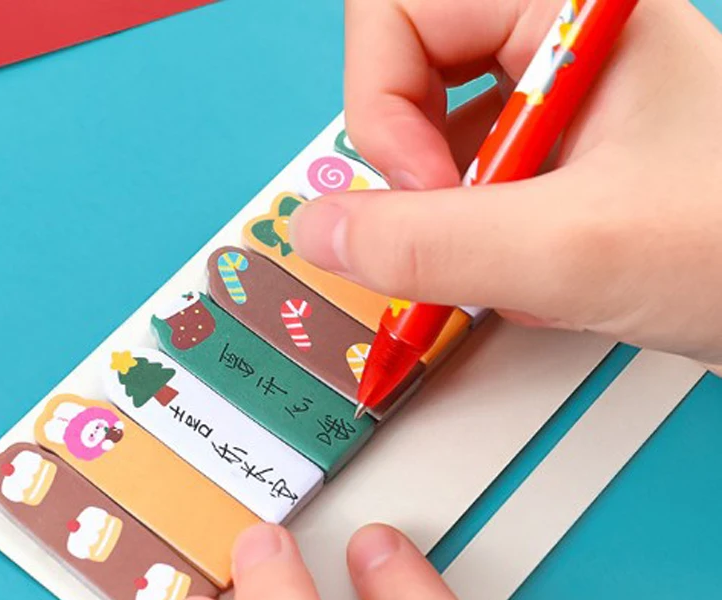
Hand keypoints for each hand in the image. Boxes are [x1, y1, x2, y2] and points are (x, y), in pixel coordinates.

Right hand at [289, 0, 721, 372]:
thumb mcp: (574, 248)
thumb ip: (431, 244)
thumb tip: (319, 231)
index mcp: (566, 9)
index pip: (398, 7)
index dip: (384, 104)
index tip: (427, 189)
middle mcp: (556, 46)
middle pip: (406, 72)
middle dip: (409, 165)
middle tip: (452, 224)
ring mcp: (558, 109)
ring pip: (435, 141)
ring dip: (444, 217)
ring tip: (506, 265)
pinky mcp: (560, 168)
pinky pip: (471, 188)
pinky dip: (477, 245)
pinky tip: (527, 279)